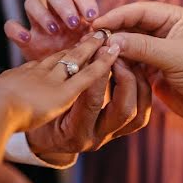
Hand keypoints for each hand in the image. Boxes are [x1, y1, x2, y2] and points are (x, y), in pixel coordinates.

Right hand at [0, 33, 119, 162]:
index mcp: (23, 76)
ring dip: (94, 47)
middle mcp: (40, 74)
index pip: (46, 62)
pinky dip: (101, 64)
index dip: (61, 53)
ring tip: (108, 36)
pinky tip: (113, 55)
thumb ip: (0, 98)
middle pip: (63, 55)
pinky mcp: (63, 93)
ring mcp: (52, 81)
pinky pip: (87, 76)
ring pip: (77, 59)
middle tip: (95, 31)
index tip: (72, 44)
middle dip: (79, 43)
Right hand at [5, 0, 100, 61]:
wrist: (62, 87)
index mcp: (77, 13)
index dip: (85, 0)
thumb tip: (107, 44)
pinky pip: (11, 25)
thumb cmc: (85, 68)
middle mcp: (55, 15)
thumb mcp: (95, 57)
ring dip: (43, 14)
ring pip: (31, 2)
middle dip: (64, 5)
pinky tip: (27, 39)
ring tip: (54, 31)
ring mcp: (37, 26)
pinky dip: (16, 29)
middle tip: (74, 24)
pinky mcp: (23, 39)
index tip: (93, 16)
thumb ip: (100, 48)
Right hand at [26, 58, 151, 162]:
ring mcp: (111, 136)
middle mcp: (96, 139)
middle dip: (124, 75)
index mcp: (74, 133)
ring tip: (128, 57)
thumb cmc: (40, 110)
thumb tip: (83, 43)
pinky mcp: (122, 131)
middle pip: (123, 109)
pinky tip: (135, 68)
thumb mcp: (44, 98)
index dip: (97, 72)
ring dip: (136, 81)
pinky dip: (142, 89)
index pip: (91, 101)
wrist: (46, 138)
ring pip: (137, 112)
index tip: (98, 47)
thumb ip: (62, 79)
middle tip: (118, 50)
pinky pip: (142, 113)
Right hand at [94, 2, 182, 148]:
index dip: (117, 16)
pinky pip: (133, 64)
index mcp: (175, 18)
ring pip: (130, 46)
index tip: (96, 24)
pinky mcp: (155, 70)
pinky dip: (121, 66)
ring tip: (96, 56)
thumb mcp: (174, 56)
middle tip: (91, 40)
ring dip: (115, 51)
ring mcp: (160, 51)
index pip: (139, 11)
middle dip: (113, 33)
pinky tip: (107, 69)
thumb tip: (111, 40)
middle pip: (132, 27)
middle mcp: (166, 31)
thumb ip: (142, 46)